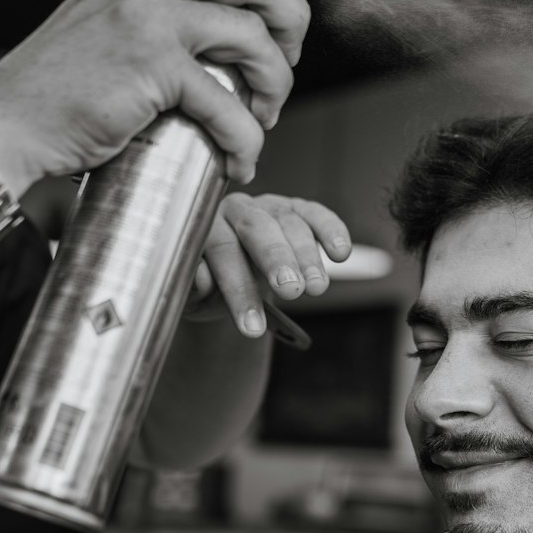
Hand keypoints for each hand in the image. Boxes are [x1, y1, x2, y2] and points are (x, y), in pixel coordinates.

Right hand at [0, 0, 310, 195]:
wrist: (7, 123)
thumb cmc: (55, 89)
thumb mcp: (98, 23)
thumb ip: (144, 7)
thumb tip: (204, 20)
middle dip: (291, 12)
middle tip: (288, 52)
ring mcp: (149, 21)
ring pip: (253, 34)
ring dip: (277, 83)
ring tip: (264, 115)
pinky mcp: (154, 69)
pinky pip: (228, 103)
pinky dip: (246, 139)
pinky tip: (240, 157)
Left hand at [184, 193, 352, 335]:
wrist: (228, 277)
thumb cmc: (211, 286)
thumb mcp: (194, 297)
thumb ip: (192, 287)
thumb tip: (201, 279)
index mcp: (205, 226)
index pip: (221, 251)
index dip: (238, 289)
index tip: (253, 327)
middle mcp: (236, 209)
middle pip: (257, 229)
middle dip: (276, 260)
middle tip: (291, 290)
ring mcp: (269, 206)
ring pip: (290, 224)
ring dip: (307, 258)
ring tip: (317, 288)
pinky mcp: (298, 208)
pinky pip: (317, 215)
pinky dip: (331, 231)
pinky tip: (340, 253)